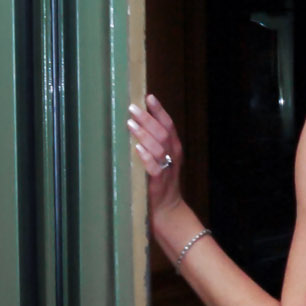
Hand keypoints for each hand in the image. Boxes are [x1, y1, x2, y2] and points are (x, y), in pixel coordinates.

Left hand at [126, 94, 185, 222]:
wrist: (168, 209)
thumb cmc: (161, 181)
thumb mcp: (162, 159)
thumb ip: (154, 143)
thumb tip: (136, 122)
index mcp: (174, 148)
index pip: (168, 125)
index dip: (159, 110)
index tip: (149, 97)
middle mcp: (173, 156)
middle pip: (162, 133)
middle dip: (148, 118)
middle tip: (132, 108)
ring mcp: (167, 169)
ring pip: (158, 147)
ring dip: (144, 134)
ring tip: (131, 124)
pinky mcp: (159, 182)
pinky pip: (154, 167)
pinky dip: (146, 157)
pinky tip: (137, 148)